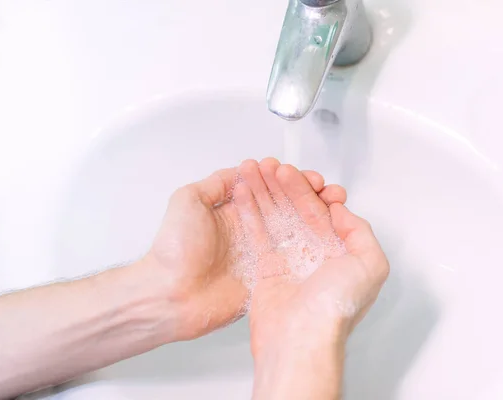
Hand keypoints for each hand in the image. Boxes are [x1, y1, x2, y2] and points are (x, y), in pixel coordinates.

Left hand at [142, 161, 328, 341]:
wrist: (171, 294)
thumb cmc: (174, 249)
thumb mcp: (188, 200)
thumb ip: (217, 183)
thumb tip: (241, 171)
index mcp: (234, 212)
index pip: (267, 188)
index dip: (285, 179)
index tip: (298, 173)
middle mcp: (251, 230)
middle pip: (286, 206)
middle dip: (307, 193)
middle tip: (322, 187)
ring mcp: (261, 253)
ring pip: (295, 229)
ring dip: (315, 214)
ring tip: (332, 203)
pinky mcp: (267, 275)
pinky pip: (293, 257)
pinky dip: (311, 245)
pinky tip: (327, 232)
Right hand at [233, 159, 389, 357]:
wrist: (299, 340)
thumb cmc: (334, 309)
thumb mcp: (370, 265)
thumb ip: (360, 232)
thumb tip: (340, 212)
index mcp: (339, 254)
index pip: (322, 211)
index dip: (307, 189)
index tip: (293, 173)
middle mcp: (314, 256)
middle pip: (296, 210)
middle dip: (283, 186)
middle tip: (270, 167)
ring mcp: (289, 262)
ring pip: (275, 217)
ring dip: (265, 193)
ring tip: (253, 172)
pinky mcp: (265, 269)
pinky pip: (257, 234)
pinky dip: (250, 212)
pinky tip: (244, 194)